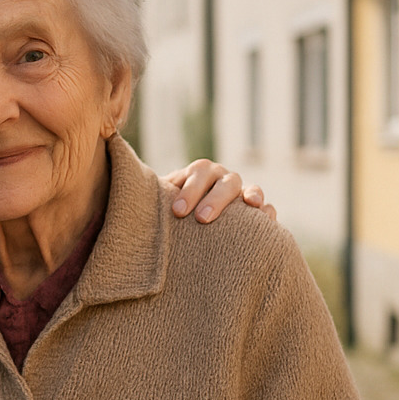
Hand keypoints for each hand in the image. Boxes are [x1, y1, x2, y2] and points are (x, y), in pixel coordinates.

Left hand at [161, 160, 275, 223]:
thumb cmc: (173, 214)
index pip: (198, 172)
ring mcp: (242, 193)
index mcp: (200, 173)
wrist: (191, 227)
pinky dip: (268, 212)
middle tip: (201, 219)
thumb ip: (152, 198)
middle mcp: (222, 179)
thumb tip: (130, 193)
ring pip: (249, 188)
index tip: (177, 212)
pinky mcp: (257, 212)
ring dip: (249, 194)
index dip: (189, 189)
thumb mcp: (161, 204)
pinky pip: (268, 209)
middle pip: (223, 180)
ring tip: (250, 205)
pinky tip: (267, 221)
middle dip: (214, 198)